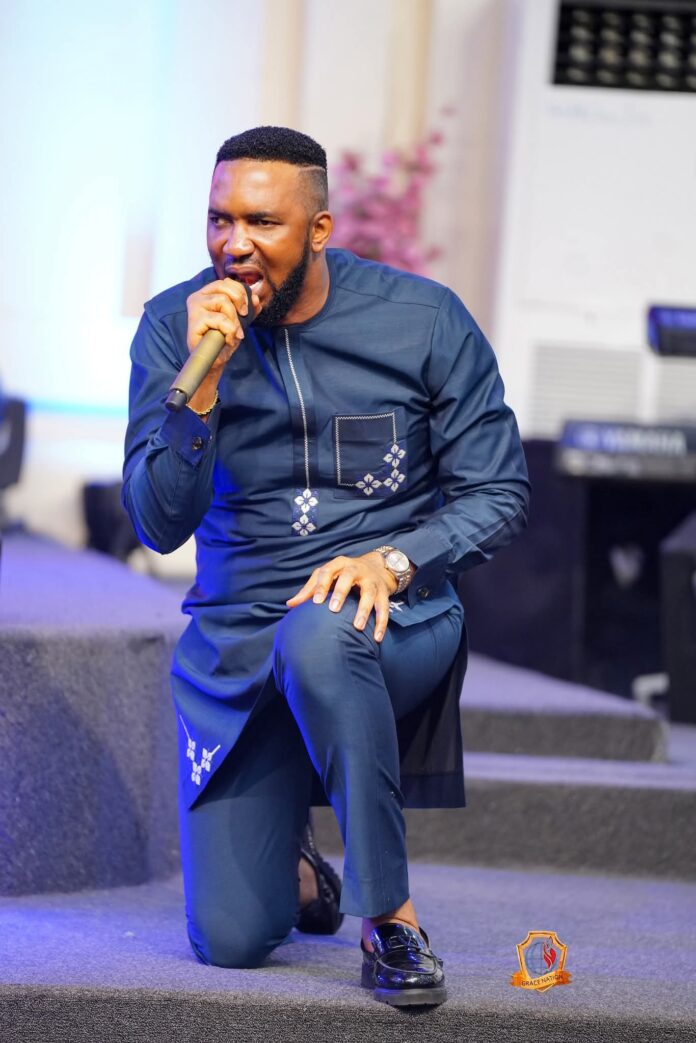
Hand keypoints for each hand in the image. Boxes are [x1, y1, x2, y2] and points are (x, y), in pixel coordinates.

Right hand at [185, 279, 260, 410]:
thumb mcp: (240, 321)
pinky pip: (220, 319)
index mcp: (207, 294)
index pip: (226, 282)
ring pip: (223, 301)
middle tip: (244, 317)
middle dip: (240, 302)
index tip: (246, 309)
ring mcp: (194, 308)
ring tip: (234, 333)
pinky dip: (229, 330)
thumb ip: (249, 308)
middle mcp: (198, 297)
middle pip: (224, 287)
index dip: (241, 292)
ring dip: (234, 320)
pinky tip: (228, 339)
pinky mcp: (194, 321)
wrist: (214, 360)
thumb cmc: (223, 339)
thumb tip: (257, 298)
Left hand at [286, 552, 397, 642]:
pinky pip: (383, 607)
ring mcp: (371, 580)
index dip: (321, 586)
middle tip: (334, 609)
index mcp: (339, 564)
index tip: (316, 602)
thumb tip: (290, 605)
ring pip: (369, 593)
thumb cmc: (343, 574)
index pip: (327, 571)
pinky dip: (381, 622)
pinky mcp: (383, 592)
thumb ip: (310, 589)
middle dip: (341, 592)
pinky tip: (377, 637)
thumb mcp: (328, 576)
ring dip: (364, 610)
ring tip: (358, 627)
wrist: (377, 566)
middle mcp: (356, 569)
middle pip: (349, 577)